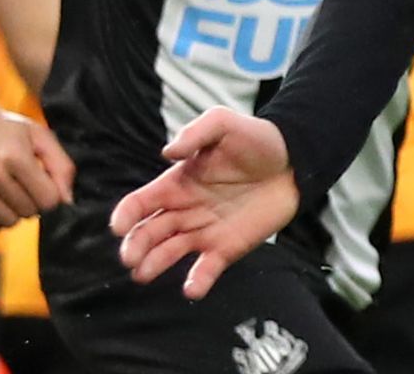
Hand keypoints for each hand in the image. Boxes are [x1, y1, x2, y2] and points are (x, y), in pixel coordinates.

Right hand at [0, 97, 75, 232]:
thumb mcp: (40, 136)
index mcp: (15, 155)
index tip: (43, 183)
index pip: (48, 200)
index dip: (51, 194)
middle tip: (24, 185)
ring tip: (9, 192)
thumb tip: (67, 201)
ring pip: (8, 222)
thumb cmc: (7, 130)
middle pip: (29, 212)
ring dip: (14, 212)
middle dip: (33, 202)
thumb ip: (61, 166)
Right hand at [109, 106, 299, 299]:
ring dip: (154, 264)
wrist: (294, 162)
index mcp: (177, 183)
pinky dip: (197, 281)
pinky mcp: (226, 248)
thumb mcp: (224, 124)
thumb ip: (196, 133)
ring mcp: (203, 232)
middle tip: (130, 257)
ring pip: (169, 253)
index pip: (141, 203)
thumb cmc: (255, 140)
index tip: (119, 226)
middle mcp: (184, 210)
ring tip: (143, 274)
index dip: (126, 214)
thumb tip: (168, 152)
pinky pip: (206, 269)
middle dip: (135, 245)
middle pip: (149, 232)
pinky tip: (192, 289)